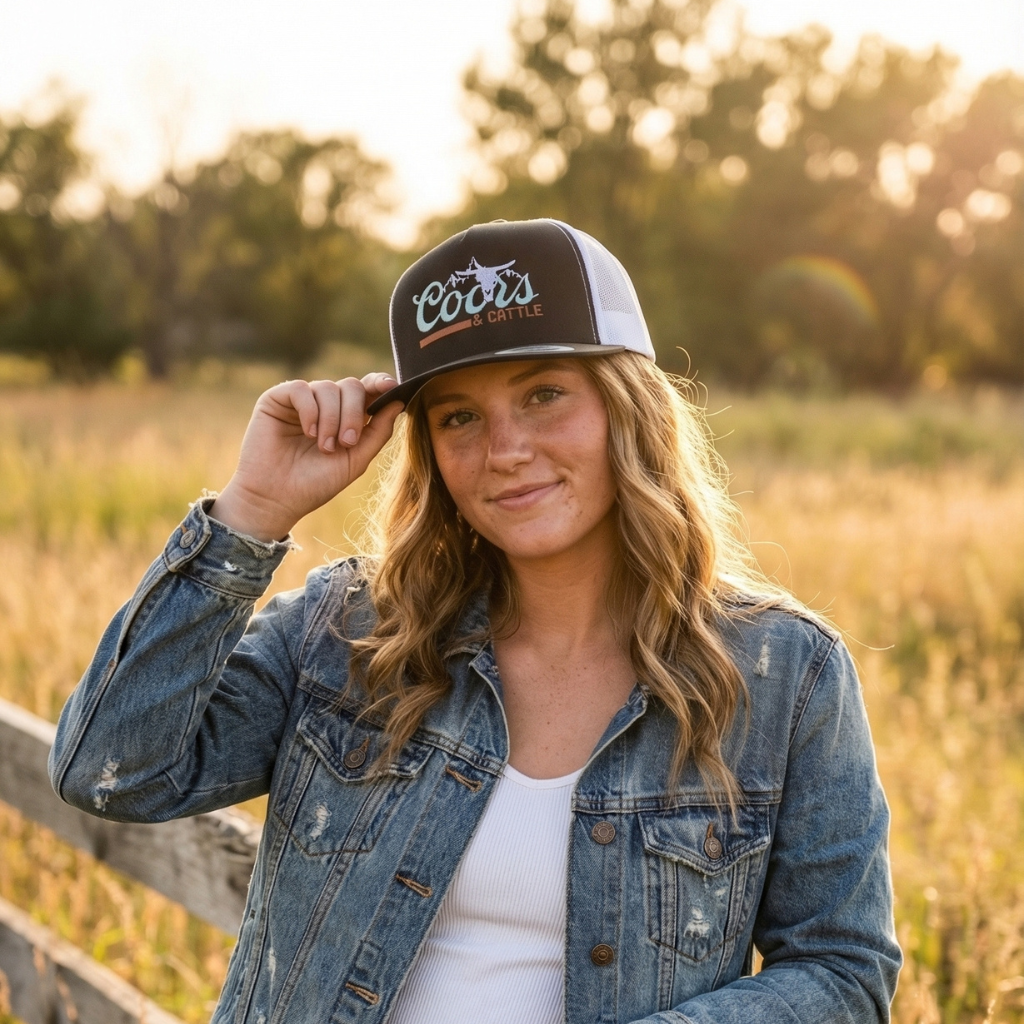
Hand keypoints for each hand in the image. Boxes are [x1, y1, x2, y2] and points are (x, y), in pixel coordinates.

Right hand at [208, 373, 402, 541]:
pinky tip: (308, 432)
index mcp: (346, 417)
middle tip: (346, 443)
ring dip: (331, 419)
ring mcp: (301, 401)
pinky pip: (301, 389)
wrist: (277, 499)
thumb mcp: (356, 460)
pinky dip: (310, 411)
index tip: (392, 387)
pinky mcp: (277, 399)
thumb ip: (378, 431)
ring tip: (324, 447)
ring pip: (328, 387)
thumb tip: (398, 400)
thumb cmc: (316, 483)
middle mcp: (325, 405)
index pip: (367, 389)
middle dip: (354, 413)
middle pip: (351, 386)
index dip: (380, 383)